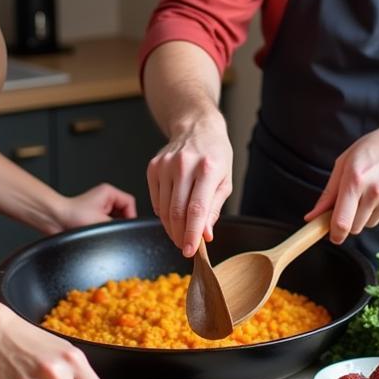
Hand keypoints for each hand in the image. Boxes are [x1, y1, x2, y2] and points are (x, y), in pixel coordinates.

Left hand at [54, 182, 136, 229]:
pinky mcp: (94, 217)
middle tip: (111, 229)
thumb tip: (125, 232)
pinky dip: (104, 230)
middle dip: (119, 223)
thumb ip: (117, 226)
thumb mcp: (100, 221)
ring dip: (110, 227)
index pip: (130, 202)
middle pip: (124, 212)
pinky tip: (97, 233)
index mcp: (108, 192)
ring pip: (116, 220)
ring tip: (100, 230)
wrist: (54, 219)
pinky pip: (107, 225)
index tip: (126, 226)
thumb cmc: (71, 214)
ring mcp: (99, 208)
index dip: (130, 216)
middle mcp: (105, 199)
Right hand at [147, 117, 232, 256]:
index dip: (192, 234)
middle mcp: (184, 165)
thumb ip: (214, 209)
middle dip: (181, 235)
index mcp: (207, 168)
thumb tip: (204, 234)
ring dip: (171, 227)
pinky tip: (172, 215)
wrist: (196, 128)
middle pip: (177, 211)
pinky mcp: (153, 167)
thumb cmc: (215, 155)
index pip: (196, 209)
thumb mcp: (225, 181)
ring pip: (164, 209)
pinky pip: (156, 200)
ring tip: (180, 234)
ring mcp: (165, 165)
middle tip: (185, 246)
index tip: (190, 250)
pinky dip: (163, 213)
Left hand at [305, 119, 378, 244]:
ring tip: (368, 191)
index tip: (332, 236)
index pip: (342, 221)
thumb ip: (328, 194)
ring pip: (368, 225)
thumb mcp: (344, 163)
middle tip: (350, 202)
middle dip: (348, 220)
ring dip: (363, 215)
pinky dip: (378, 211)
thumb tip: (312, 217)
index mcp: (354, 179)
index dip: (334, 234)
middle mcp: (373, 191)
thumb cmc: (372, 149)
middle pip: (354, 227)